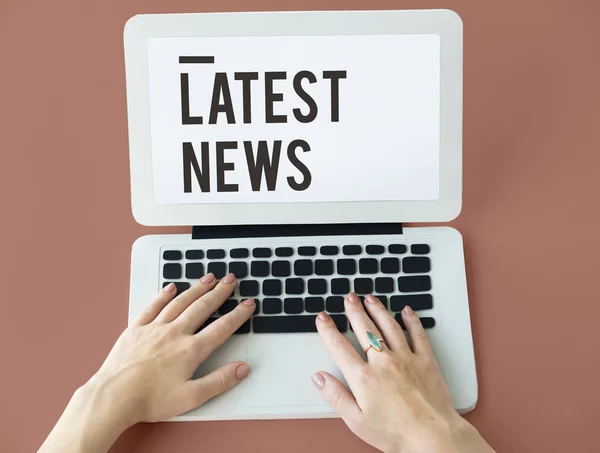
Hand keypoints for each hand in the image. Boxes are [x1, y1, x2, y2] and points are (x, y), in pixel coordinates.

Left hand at [39, 273, 253, 452]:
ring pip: (180, 302)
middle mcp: (174, 333)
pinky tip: (171, 288)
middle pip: (203, 307)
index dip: (238, 315)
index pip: (221, 328)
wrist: (112, 397)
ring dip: (197, 288)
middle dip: (220, 292)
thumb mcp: (191, 397)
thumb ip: (219, 381)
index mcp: (190, 350)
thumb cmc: (149, 400)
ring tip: (208, 278)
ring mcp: (154, 328)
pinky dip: (164, 295)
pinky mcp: (136, 329)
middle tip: (230, 280)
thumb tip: (241, 369)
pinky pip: (153, 306)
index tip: (248, 304)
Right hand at [313, 293, 493, 452]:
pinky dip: (412, 320)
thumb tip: (319, 378)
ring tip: (370, 298)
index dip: (328, 330)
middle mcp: (383, 362)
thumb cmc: (396, 433)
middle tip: (348, 298)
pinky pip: (418, 334)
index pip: (339, 347)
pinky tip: (407, 311)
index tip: (323, 318)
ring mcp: (406, 359)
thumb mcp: (356, 420)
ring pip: (388, 326)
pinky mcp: (426, 361)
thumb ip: (336, 396)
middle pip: (364, 329)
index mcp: (363, 377)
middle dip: (354, 311)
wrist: (432, 437)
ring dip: (378, 309)